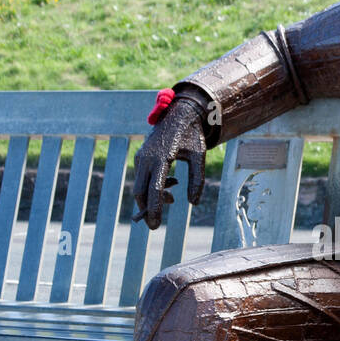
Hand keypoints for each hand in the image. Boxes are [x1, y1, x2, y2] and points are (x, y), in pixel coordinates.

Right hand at [133, 97, 206, 230]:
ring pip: (140, 187)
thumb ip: (197, 180)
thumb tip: (192, 203)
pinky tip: (170, 183)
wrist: (180, 115)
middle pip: (140, 192)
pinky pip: (142, 179)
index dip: (154, 209)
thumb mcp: (200, 156)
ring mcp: (141, 157)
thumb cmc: (192, 136)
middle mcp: (147, 158)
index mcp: (161, 157)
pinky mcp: (140, 157)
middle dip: (147, 209)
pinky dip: (152, 187)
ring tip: (173, 195)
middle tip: (157, 223)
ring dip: (153, 197)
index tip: (155, 226)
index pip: (154, 190)